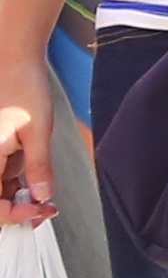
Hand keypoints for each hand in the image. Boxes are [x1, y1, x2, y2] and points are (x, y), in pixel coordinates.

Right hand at [0, 61, 52, 228]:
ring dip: (16, 198)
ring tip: (44, 199)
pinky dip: (13, 183)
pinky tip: (33, 181)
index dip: (14, 215)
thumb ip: (38, 167)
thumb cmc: (24, 90)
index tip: (40, 212)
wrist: (14, 62)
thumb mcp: (37, 131)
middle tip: (44, 211)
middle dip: (15, 210)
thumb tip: (41, 197)